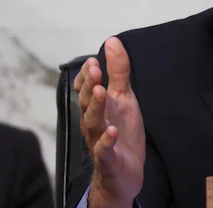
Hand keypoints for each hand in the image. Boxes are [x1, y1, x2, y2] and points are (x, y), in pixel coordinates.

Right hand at [74, 37, 145, 206]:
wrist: (125, 171)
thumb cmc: (122, 131)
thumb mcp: (124, 97)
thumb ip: (119, 71)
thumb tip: (113, 41)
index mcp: (98, 106)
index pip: (86, 88)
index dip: (88, 76)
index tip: (93, 61)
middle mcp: (94, 122)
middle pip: (86, 102)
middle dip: (90, 86)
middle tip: (96, 71)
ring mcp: (99, 140)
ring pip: (92, 123)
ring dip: (95, 107)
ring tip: (101, 92)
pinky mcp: (108, 159)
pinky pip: (104, 150)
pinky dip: (106, 140)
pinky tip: (112, 130)